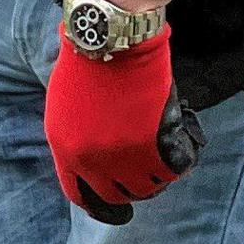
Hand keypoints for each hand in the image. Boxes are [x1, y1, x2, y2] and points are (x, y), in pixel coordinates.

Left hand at [42, 28, 201, 224]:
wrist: (109, 42)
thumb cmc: (86, 65)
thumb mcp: (64, 109)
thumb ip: (75, 138)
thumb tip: (90, 159)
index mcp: (66, 152)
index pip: (80, 195)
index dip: (98, 200)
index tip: (112, 200)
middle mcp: (91, 162)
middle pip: (116, 195)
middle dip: (130, 190)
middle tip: (143, 179)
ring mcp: (121, 156)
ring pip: (146, 187)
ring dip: (156, 179)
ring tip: (162, 166)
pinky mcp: (150, 144)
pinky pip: (170, 171)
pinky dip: (177, 167)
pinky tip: (179, 158)